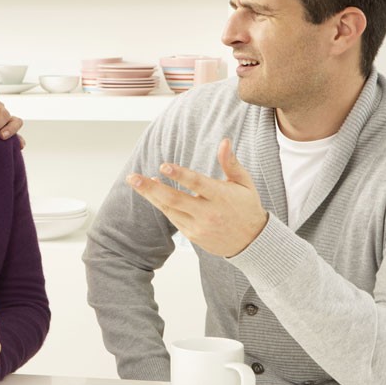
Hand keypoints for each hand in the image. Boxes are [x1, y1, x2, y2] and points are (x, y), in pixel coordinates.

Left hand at [126, 138, 267, 256]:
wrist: (252, 242)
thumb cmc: (246, 206)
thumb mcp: (244, 183)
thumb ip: (231, 163)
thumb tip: (224, 142)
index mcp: (222, 197)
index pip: (198, 184)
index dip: (180, 175)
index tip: (163, 166)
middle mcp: (209, 213)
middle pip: (175, 200)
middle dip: (151, 188)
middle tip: (133, 177)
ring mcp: (199, 226)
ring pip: (169, 209)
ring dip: (150, 195)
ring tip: (135, 181)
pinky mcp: (192, 236)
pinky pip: (173, 217)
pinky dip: (161, 204)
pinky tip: (153, 192)